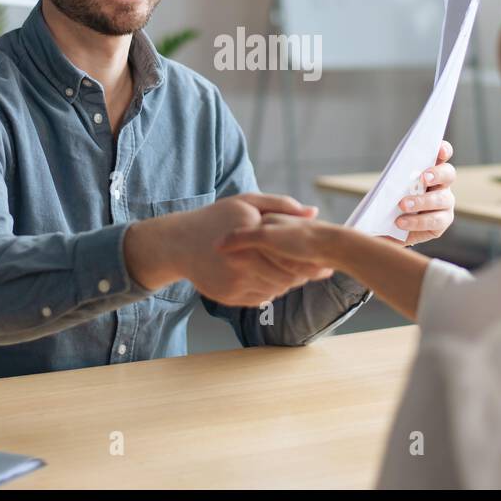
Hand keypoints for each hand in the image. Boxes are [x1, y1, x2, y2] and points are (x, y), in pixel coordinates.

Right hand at [125, 193, 333, 306]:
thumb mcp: (246, 202)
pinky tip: (270, 278)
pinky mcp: (228, 297)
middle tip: (316, 270)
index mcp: (250, 238)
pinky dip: (270, 290)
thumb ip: (281, 205)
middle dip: (302, 275)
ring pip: (275, 290)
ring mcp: (234, 282)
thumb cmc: (216, 218)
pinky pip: (260, 298)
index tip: (321, 259)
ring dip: (287, 284)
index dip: (309, 261)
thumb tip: (313, 212)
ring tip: (292, 273)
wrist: (179, 244)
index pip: (290, 257)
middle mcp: (241, 263)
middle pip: (285, 277)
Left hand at [389, 140, 456, 245]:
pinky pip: (434, 221)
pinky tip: (401, 222)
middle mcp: (442, 184)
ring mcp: (445, 203)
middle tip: (424, 178)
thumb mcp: (391, 187)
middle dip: (437, 174)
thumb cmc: (393, 200)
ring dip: (422, 201)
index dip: (443, 150)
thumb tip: (387, 179)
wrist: (391, 226)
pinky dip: (416, 221)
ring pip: (442, 199)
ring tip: (403, 205)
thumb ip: (394, 179)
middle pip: (448, 174)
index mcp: (431, 169)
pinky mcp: (443, 221)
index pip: (443, 154)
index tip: (439, 149)